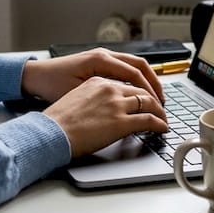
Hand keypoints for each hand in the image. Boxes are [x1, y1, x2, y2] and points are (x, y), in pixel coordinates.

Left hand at [20, 48, 164, 104]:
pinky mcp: (99, 62)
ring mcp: (102, 56)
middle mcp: (104, 54)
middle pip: (140, 65)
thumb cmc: (51, 84)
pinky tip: (138, 93)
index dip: (149, 91)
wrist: (35, 76)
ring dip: (147, 80)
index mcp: (100, 60)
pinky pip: (124, 68)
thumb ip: (103, 97)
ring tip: (155, 98)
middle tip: (163, 102)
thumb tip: (126, 106)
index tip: (158, 106)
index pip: (135, 73)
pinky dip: (136, 79)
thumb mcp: (78, 93)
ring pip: (134, 65)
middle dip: (155, 84)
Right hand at [42, 76, 168, 157]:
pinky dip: (159, 123)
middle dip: (154, 99)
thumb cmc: (58, 121)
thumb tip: (104, 107)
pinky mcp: (121, 121)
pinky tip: (161, 128)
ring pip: (149, 102)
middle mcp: (109, 88)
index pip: (126, 81)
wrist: (51, 132)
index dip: (140, 91)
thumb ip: (94, 98)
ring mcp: (116, 104)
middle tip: (159, 108)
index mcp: (97, 80)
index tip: (144, 97)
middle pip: (141, 90)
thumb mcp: (76, 98)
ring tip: (163, 119)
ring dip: (159, 111)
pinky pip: (149, 120)